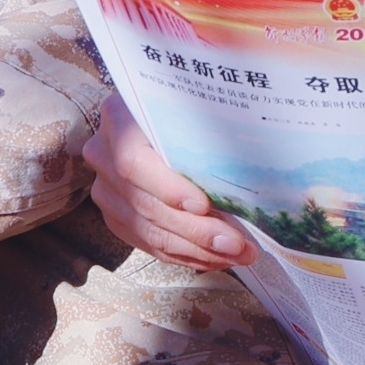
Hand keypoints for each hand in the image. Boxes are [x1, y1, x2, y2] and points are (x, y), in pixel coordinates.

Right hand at [82, 96, 245, 269]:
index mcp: (119, 117)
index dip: (167, 187)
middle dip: (195, 229)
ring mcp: (106, 188)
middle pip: (144, 202)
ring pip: (148, 229)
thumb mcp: (198, 107)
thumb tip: (260, 159)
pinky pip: (148, 243)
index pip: (133, 160)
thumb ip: (213, 128)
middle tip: (237, 243)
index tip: (203, 205)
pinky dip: (185, 253)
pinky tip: (215, 257)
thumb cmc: (193, 111)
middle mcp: (103, 153)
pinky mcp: (116, 215)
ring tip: (237, 254)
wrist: (165, 119)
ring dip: (196, 248)